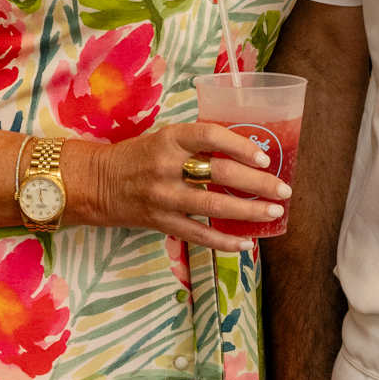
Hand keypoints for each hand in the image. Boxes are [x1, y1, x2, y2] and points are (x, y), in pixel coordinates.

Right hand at [72, 121, 289, 251]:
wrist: (95, 182)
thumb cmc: (139, 156)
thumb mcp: (166, 138)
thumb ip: (199, 143)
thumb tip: (247, 150)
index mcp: (171, 138)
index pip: (211, 136)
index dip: (240, 146)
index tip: (265, 158)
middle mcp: (167, 165)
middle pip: (219, 173)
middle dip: (257, 183)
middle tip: (283, 190)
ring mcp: (163, 196)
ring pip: (212, 205)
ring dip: (248, 211)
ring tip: (273, 213)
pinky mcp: (159, 221)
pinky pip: (196, 233)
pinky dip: (223, 240)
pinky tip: (245, 243)